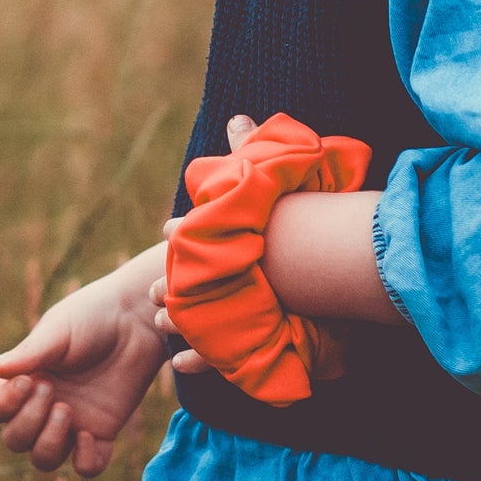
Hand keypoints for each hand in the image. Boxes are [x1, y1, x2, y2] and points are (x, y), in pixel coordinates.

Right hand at [0, 245, 166, 476]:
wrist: (137, 319)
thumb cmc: (92, 316)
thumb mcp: (57, 331)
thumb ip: (27, 354)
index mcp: (24, 379)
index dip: (4, 405)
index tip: (27, 381)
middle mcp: (43, 406)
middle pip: (16, 440)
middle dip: (27, 422)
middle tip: (50, 391)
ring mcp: (73, 422)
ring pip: (44, 459)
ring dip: (49, 444)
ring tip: (66, 411)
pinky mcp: (103, 431)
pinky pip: (87, 467)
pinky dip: (85, 461)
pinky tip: (90, 434)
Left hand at [152, 113, 396, 368]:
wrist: (324, 252)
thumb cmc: (296, 210)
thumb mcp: (268, 171)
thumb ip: (248, 146)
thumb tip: (237, 116)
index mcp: (216, 232)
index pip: (186, 231)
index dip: (179, 234)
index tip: (169, 233)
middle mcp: (216, 270)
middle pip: (181, 279)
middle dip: (168, 285)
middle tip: (156, 292)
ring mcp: (227, 305)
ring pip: (188, 320)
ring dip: (175, 323)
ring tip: (164, 327)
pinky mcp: (244, 335)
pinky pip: (211, 356)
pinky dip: (196, 361)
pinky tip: (181, 364)